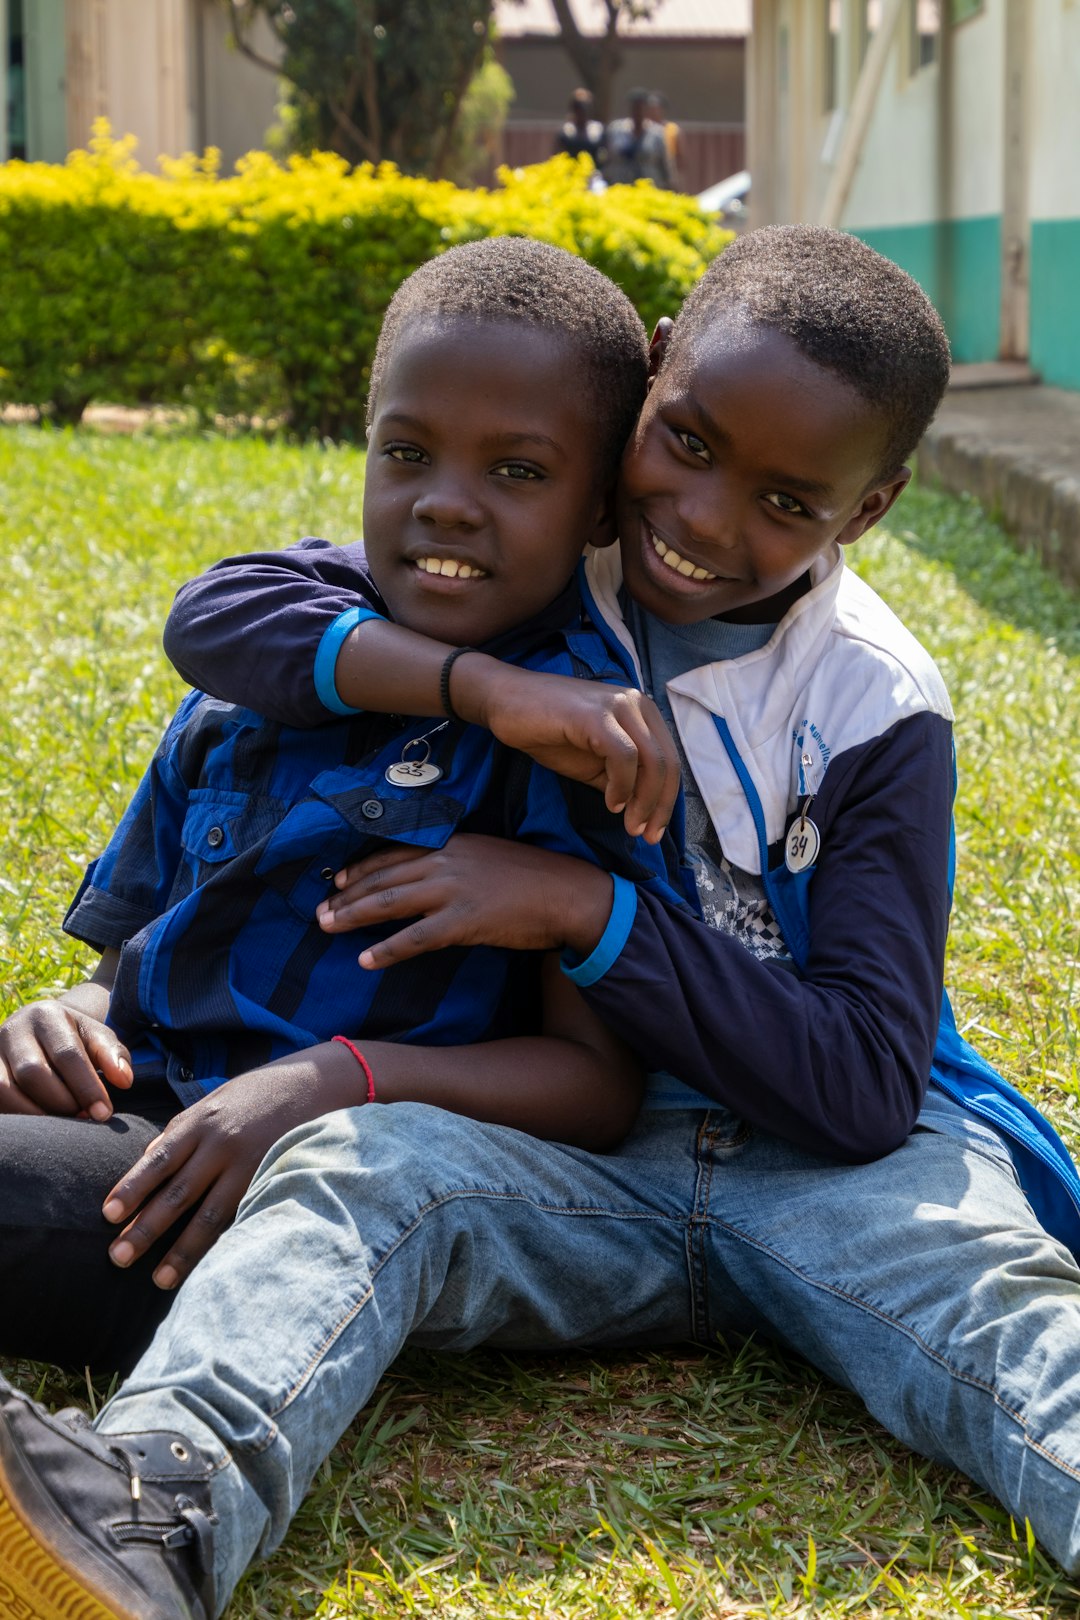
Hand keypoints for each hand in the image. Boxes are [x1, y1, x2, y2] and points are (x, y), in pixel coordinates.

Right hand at [0, 999, 131, 1118]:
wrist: (41, 1030)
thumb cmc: (75, 1038)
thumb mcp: (97, 1038)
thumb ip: (113, 1056)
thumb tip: (124, 1080)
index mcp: (47, 1015)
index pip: (67, 1054)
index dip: (87, 1088)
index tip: (103, 1113)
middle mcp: (14, 1029)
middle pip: (33, 1073)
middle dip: (62, 1102)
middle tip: (83, 1118)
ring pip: (5, 1090)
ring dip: (36, 1114)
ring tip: (61, 1124)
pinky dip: (16, 1115)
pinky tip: (39, 1123)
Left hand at [102, 1048, 366, 1288]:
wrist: (315, 1082)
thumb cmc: (256, 1094)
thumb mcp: (212, 1101)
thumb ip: (180, 1132)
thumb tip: (146, 1160)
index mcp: (200, 1121)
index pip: (158, 1160)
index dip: (132, 1189)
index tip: (108, 1215)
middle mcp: (221, 1144)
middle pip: (177, 1193)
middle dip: (145, 1228)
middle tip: (117, 1258)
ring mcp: (250, 1165)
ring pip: (209, 1215)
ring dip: (181, 1250)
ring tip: (159, 1279)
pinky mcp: (272, 1180)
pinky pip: (241, 1217)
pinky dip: (222, 1244)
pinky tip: (209, 1267)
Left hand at [316, 834, 612, 970]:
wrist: (569, 893)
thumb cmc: (534, 878)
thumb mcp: (489, 856)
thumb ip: (458, 862)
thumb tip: (432, 877)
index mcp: (451, 842)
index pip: (393, 852)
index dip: (360, 869)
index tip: (336, 882)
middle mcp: (445, 860)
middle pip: (383, 876)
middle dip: (346, 895)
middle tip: (319, 912)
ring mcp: (453, 889)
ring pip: (389, 902)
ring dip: (353, 917)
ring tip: (327, 929)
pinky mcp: (463, 920)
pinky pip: (414, 938)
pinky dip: (386, 950)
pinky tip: (365, 961)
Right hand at [462, 662, 679, 845]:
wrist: (505, 701)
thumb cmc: (547, 730)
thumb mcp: (592, 762)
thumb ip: (620, 779)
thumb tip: (642, 810)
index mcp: (642, 713)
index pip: (669, 761)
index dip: (666, 802)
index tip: (652, 833)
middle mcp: (637, 704)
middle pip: (667, 763)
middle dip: (659, 807)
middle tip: (643, 835)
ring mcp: (618, 705)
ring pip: (651, 761)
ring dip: (643, 801)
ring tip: (627, 823)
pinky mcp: (596, 714)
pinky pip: (623, 755)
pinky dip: (622, 785)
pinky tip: (611, 803)